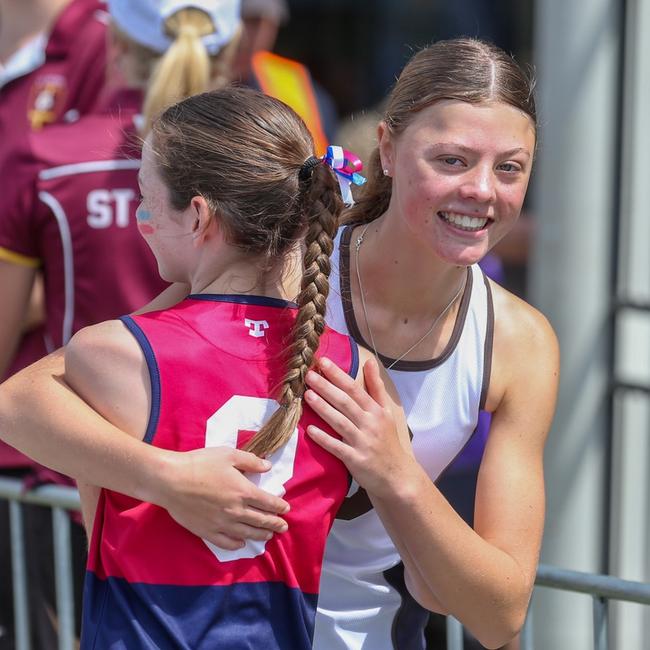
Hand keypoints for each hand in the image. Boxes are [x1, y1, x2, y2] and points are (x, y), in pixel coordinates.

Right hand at [152, 446, 289, 549]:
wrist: (170, 480)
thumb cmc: (199, 463)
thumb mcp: (228, 455)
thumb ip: (250, 461)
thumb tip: (268, 467)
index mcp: (243, 491)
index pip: (268, 502)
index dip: (279, 507)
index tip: (285, 509)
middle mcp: (236, 511)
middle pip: (261, 520)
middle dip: (275, 524)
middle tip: (283, 527)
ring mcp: (222, 523)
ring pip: (247, 534)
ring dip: (260, 535)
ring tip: (268, 536)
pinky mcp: (207, 531)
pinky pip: (226, 542)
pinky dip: (237, 544)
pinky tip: (242, 543)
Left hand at [304, 356, 413, 497]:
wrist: (397, 476)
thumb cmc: (388, 441)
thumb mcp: (386, 412)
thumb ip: (376, 387)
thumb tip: (371, 361)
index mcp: (376, 411)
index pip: (354, 389)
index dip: (338, 375)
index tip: (323, 362)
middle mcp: (370, 424)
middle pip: (345, 402)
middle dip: (326, 387)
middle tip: (309, 375)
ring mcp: (362, 442)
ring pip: (340, 422)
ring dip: (323, 408)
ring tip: (307, 395)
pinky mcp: (356, 460)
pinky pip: (337, 447)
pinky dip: (324, 438)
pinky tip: (310, 430)